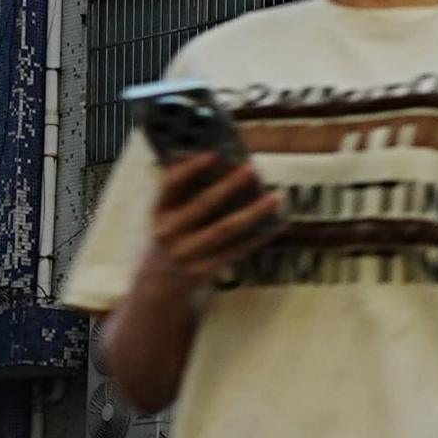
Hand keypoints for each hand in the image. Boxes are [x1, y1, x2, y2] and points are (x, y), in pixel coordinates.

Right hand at [143, 152, 280, 280]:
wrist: (161, 283)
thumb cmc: (174, 234)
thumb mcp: (169, 213)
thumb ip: (188, 190)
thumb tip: (224, 161)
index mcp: (160, 210)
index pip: (172, 184)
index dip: (191, 168)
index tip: (214, 154)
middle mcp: (169, 232)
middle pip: (203, 205)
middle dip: (229, 186)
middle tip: (251, 169)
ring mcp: (186, 253)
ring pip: (225, 229)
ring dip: (253, 212)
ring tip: (274, 198)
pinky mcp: (203, 270)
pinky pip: (235, 250)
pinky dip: (257, 237)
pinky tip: (276, 225)